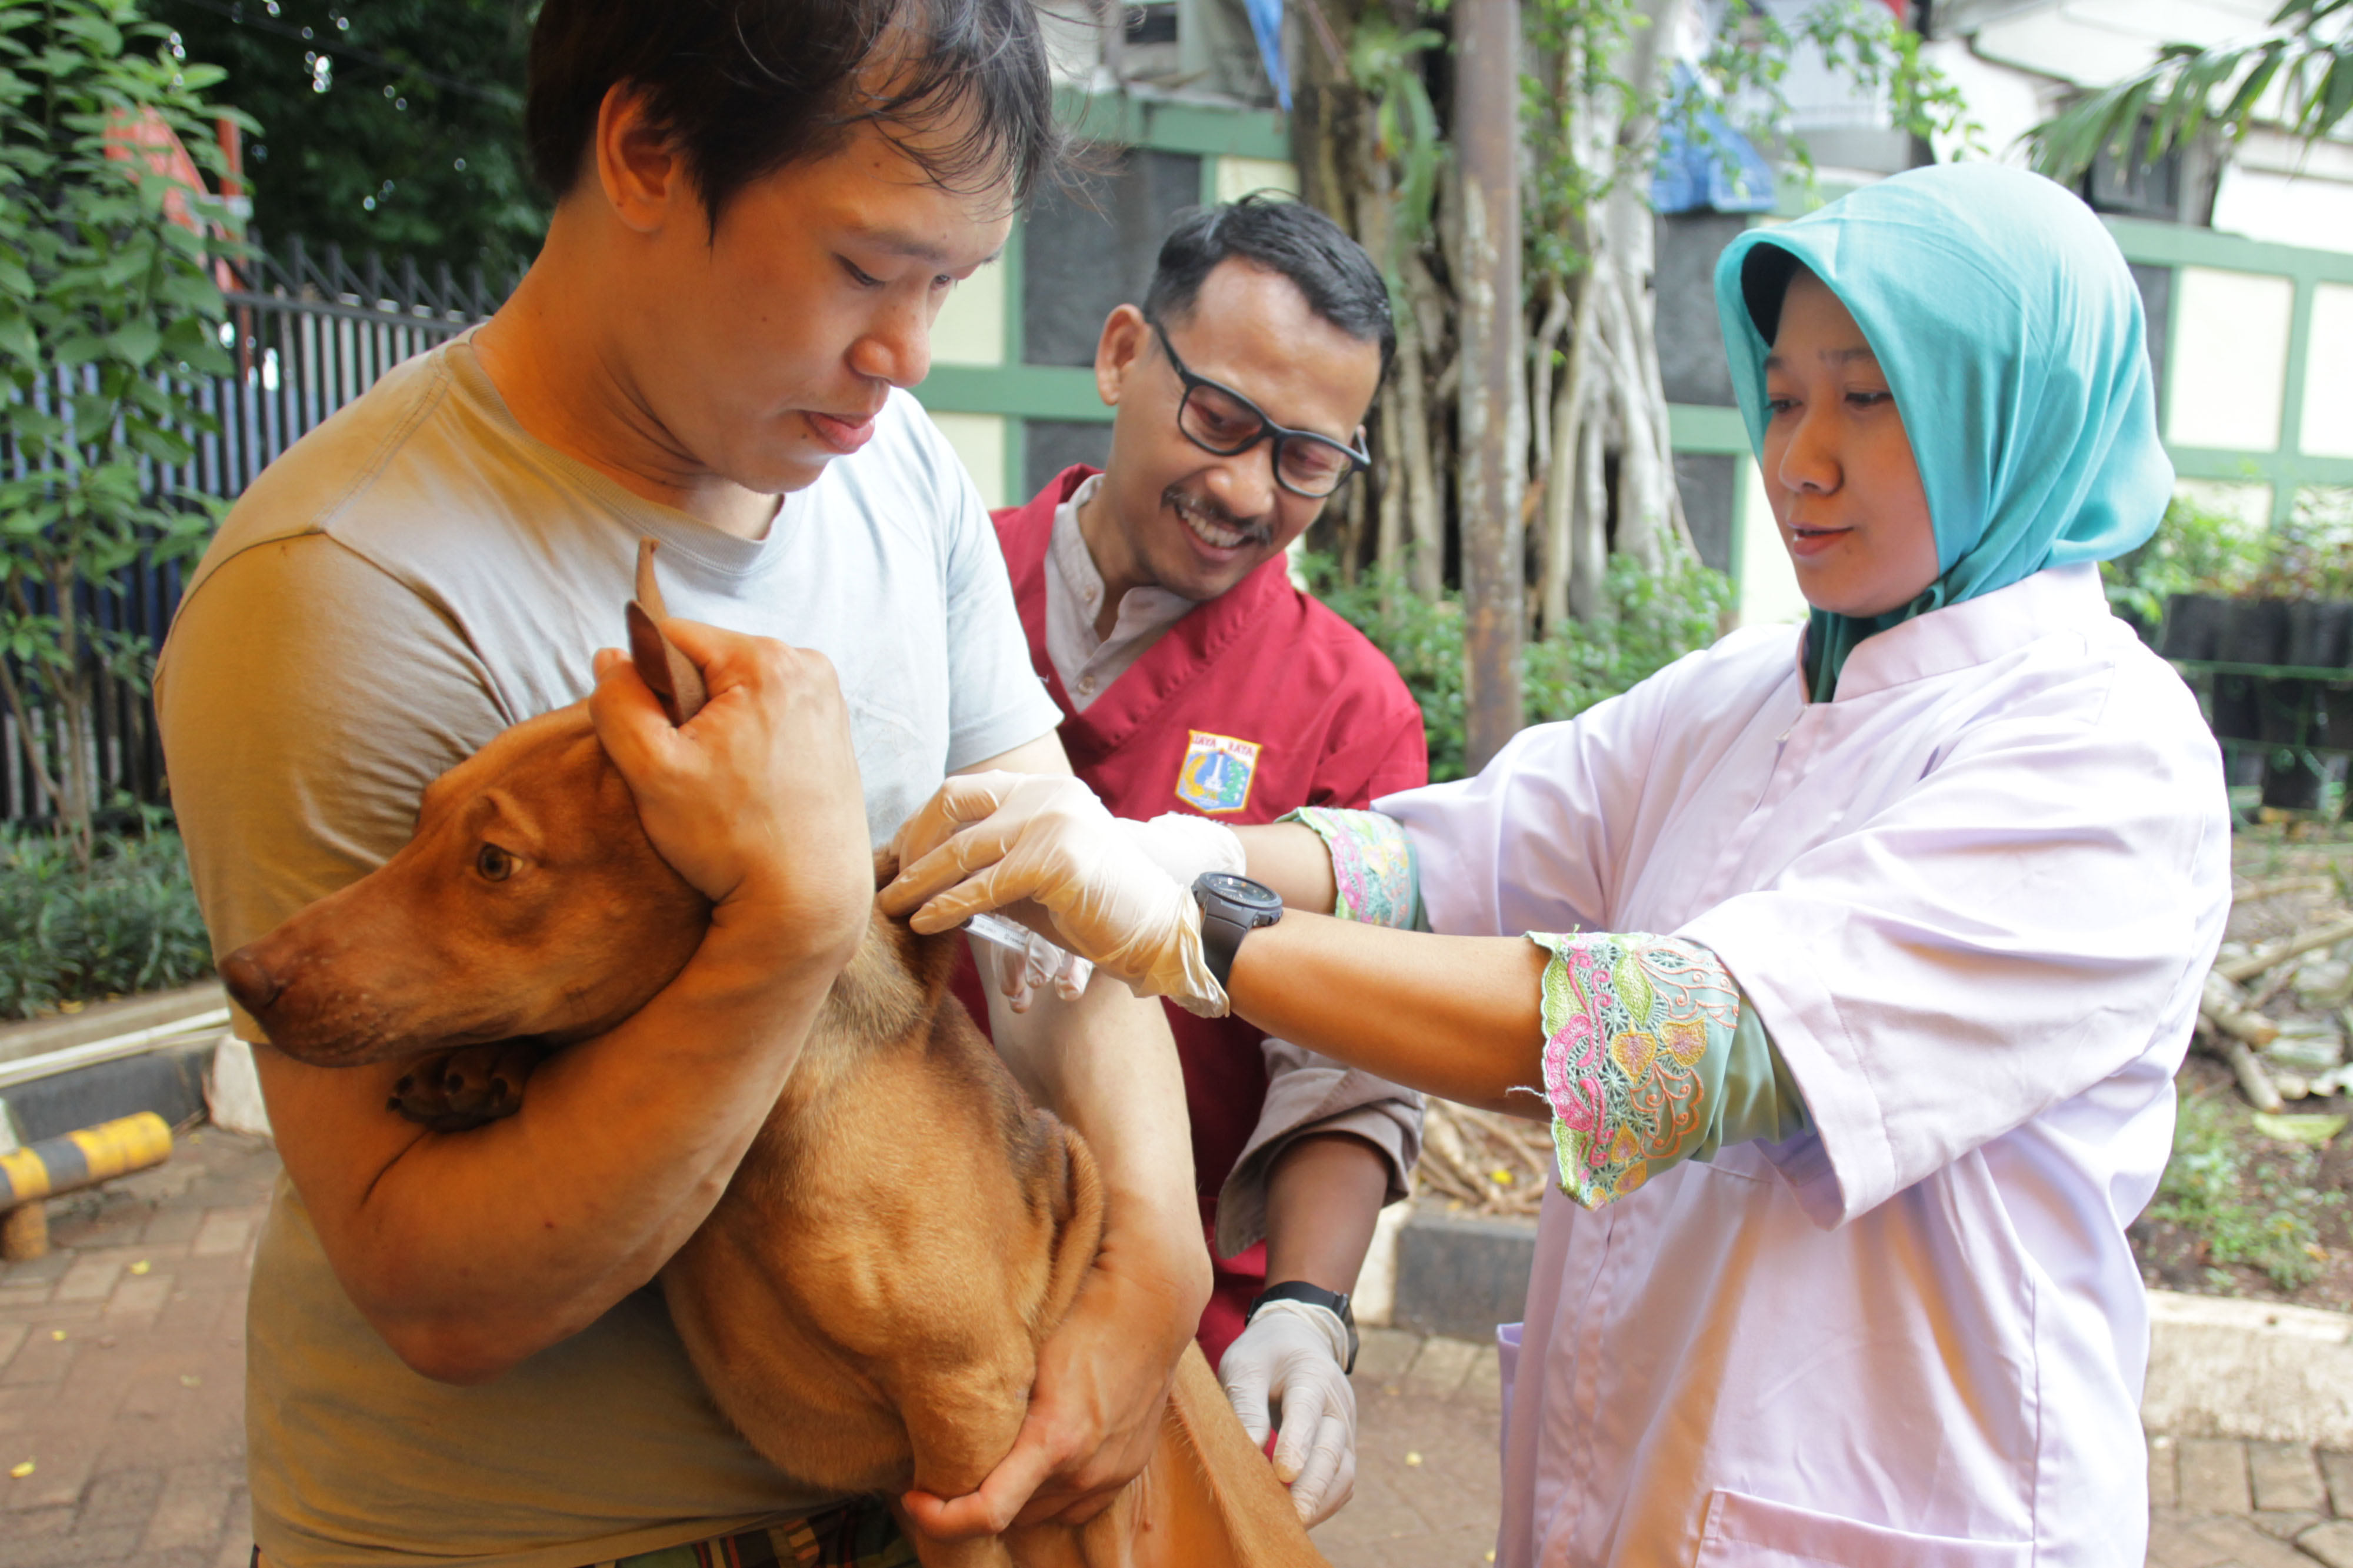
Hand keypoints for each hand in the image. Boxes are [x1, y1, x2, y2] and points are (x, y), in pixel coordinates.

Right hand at [590, 621, 868, 963]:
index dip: (644, 684)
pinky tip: (744, 787)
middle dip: (683, 707)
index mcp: (768, 660)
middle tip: (688, 771)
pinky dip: (746, 742)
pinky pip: (767, 717)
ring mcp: (826, 701)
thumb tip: (610, 657)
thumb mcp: (652, 769)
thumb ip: (617, 702)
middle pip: (708, 664)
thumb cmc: (732, 839)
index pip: (672, 638)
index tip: (658, 741)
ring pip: (735, 693)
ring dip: (713, 727)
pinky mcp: (832, 733)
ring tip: (718, 783)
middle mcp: (808, 668)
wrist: (807, 900)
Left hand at [882, 773, 1225, 1015]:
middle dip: (911, 845)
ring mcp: (1053, 821)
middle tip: (888, 882)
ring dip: (917, 881)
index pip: (962, 791)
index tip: (897, 858)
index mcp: (1044, 789)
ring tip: (890, 907)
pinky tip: (924, 923)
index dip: (921, 824)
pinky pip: (984, 885)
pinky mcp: (1057, 859)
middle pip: (951, 805)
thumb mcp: (1035, 876)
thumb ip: (991, 864)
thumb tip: (926, 876)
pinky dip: (947, 906)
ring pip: (961, 848)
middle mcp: (1047, 794)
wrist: (1163, 931)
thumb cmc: (1098, 911)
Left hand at [900, 1216, 1207, 1533]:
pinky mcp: (1128, 1470)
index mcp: (1055, 1440)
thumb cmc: (1081, 1318)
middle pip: (1011, 1515)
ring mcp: (1111, 1473)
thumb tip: (940, 1433)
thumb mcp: (1024, 1359)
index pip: (989, 1512)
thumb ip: (991, 1410)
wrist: (1152, 1306)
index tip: (915, 1497)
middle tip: (945, 1471)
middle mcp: (1085, 1469)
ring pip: (1044, 1513)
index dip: (941, 1518)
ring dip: (1015, 1498)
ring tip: (993, 1463)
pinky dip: (1050, 1495)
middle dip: (974, 1501)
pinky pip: (1077, 1505)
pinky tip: (1036, 1464)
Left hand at [1219, 1301, 1356, 1526]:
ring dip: (1321, 1499)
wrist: (1295, 1342)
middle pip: (1333, 1447)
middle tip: (1292, 1516)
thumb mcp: (1243, 1366)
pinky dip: (1326, 1501)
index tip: (1282, 1473)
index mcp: (1311, 1373)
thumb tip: (1250, 1449)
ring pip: (1344, 1470)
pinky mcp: (1343, 1446)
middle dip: (1313, 1485)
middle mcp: (1337, 1402)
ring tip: (1293, 1524)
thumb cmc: (1263, 1356)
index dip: (1297, 1443)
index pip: (1307, 1409)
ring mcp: (1345, 1426)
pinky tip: (1302, 1517)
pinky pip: (1343, 1480)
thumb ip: (1246, 1404)